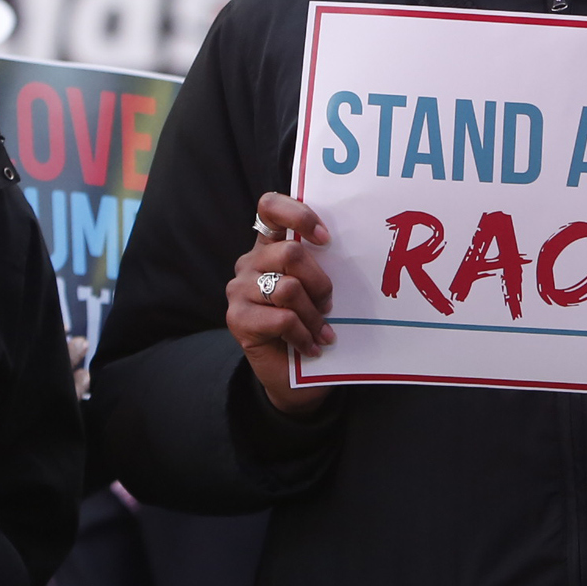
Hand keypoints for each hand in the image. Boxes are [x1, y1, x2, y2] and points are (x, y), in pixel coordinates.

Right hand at [228, 193, 335, 417]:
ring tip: (321, 331)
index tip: (326, 239)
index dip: (298, 215)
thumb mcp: (320, 289)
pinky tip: (311, 346)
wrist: (293, 378)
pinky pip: (282, 319)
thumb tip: (348, 247)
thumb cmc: (311, 325)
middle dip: (320, 282)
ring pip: (289, 288)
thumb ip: (321, 264)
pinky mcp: (237, 318)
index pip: (270, 207)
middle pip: (291, 252)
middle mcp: (250, 262)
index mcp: (270, 246)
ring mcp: (239, 289)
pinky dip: (304, 335)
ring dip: (313, 315)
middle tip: (329, 305)